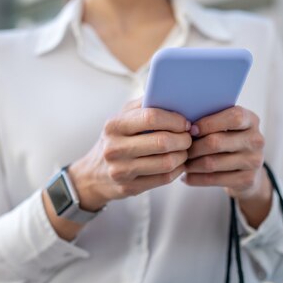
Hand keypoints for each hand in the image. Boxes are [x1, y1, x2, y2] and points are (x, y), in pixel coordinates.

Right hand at [69, 98, 192, 210]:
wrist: (94, 173)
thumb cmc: (117, 139)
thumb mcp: (123, 118)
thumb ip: (144, 105)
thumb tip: (172, 94)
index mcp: (114, 125)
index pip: (151, 117)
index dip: (174, 119)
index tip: (185, 122)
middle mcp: (114, 148)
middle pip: (162, 142)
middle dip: (183, 139)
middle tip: (189, 137)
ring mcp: (121, 170)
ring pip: (166, 162)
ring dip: (183, 155)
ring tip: (184, 150)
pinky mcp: (129, 187)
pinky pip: (164, 178)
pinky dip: (177, 170)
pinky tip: (177, 164)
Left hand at [183, 106, 271, 225]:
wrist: (248, 169)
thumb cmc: (229, 139)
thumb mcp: (227, 126)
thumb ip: (211, 118)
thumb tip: (182, 122)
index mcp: (251, 120)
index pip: (232, 118)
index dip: (208, 123)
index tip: (190, 129)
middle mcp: (256, 140)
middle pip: (216, 142)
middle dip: (193, 146)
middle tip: (179, 149)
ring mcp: (254, 161)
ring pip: (211, 163)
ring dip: (191, 164)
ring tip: (180, 163)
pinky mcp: (248, 180)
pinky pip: (214, 180)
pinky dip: (195, 178)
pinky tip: (186, 177)